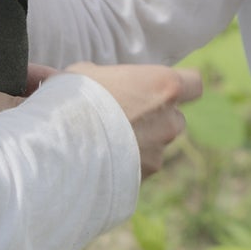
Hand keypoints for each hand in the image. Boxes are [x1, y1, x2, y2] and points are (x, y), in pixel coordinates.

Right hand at [71, 63, 204, 176]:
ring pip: (157, 145)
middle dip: (156, 119)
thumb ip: (95, 75)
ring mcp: (159, 152)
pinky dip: (127, 165)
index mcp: (164, 86)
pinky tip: (100, 161)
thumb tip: (55, 72)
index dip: (181, 86)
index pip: (195, 83)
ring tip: (105, 141)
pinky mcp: (145, 177)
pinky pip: (140, 168)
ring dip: (140, 144)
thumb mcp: (82, 75)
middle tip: (123, 116)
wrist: (64, 150)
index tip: (160, 89)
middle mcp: (170, 120)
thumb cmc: (75, 102)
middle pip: (175, 118)